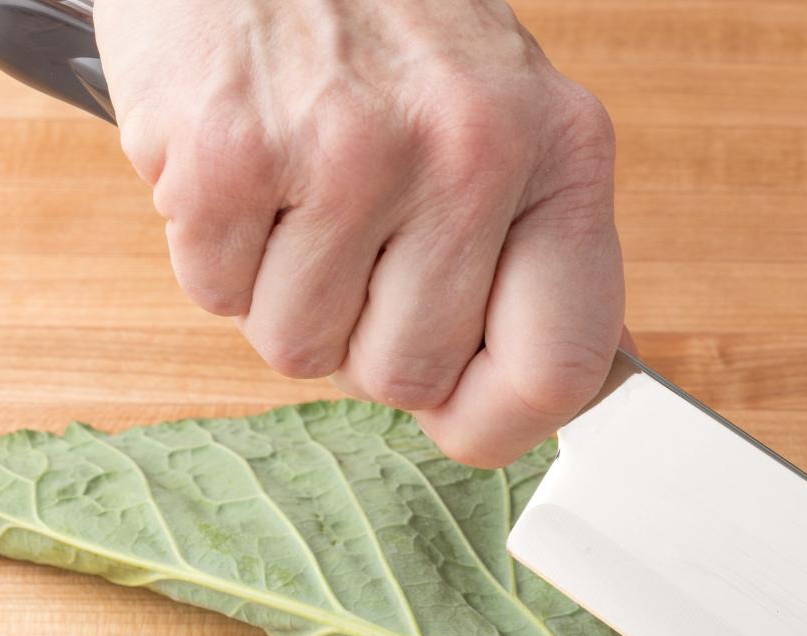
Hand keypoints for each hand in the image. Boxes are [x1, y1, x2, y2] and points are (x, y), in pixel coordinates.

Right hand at [95, 0, 623, 465]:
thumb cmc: (383, 22)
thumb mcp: (509, 118)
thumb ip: (541, 249)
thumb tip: (595, 388)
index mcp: (561, 154)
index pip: (560, 370)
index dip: (498, 424)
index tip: (460, 415)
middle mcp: (471, 153)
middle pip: (408, 377)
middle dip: (361, 333)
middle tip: (350, 234)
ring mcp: (350, 152)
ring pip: (300, 349)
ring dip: (280, 288)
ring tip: (294, 181)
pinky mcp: (231, 153)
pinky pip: (213, 294)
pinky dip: (211, 246)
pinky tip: (240, 159)